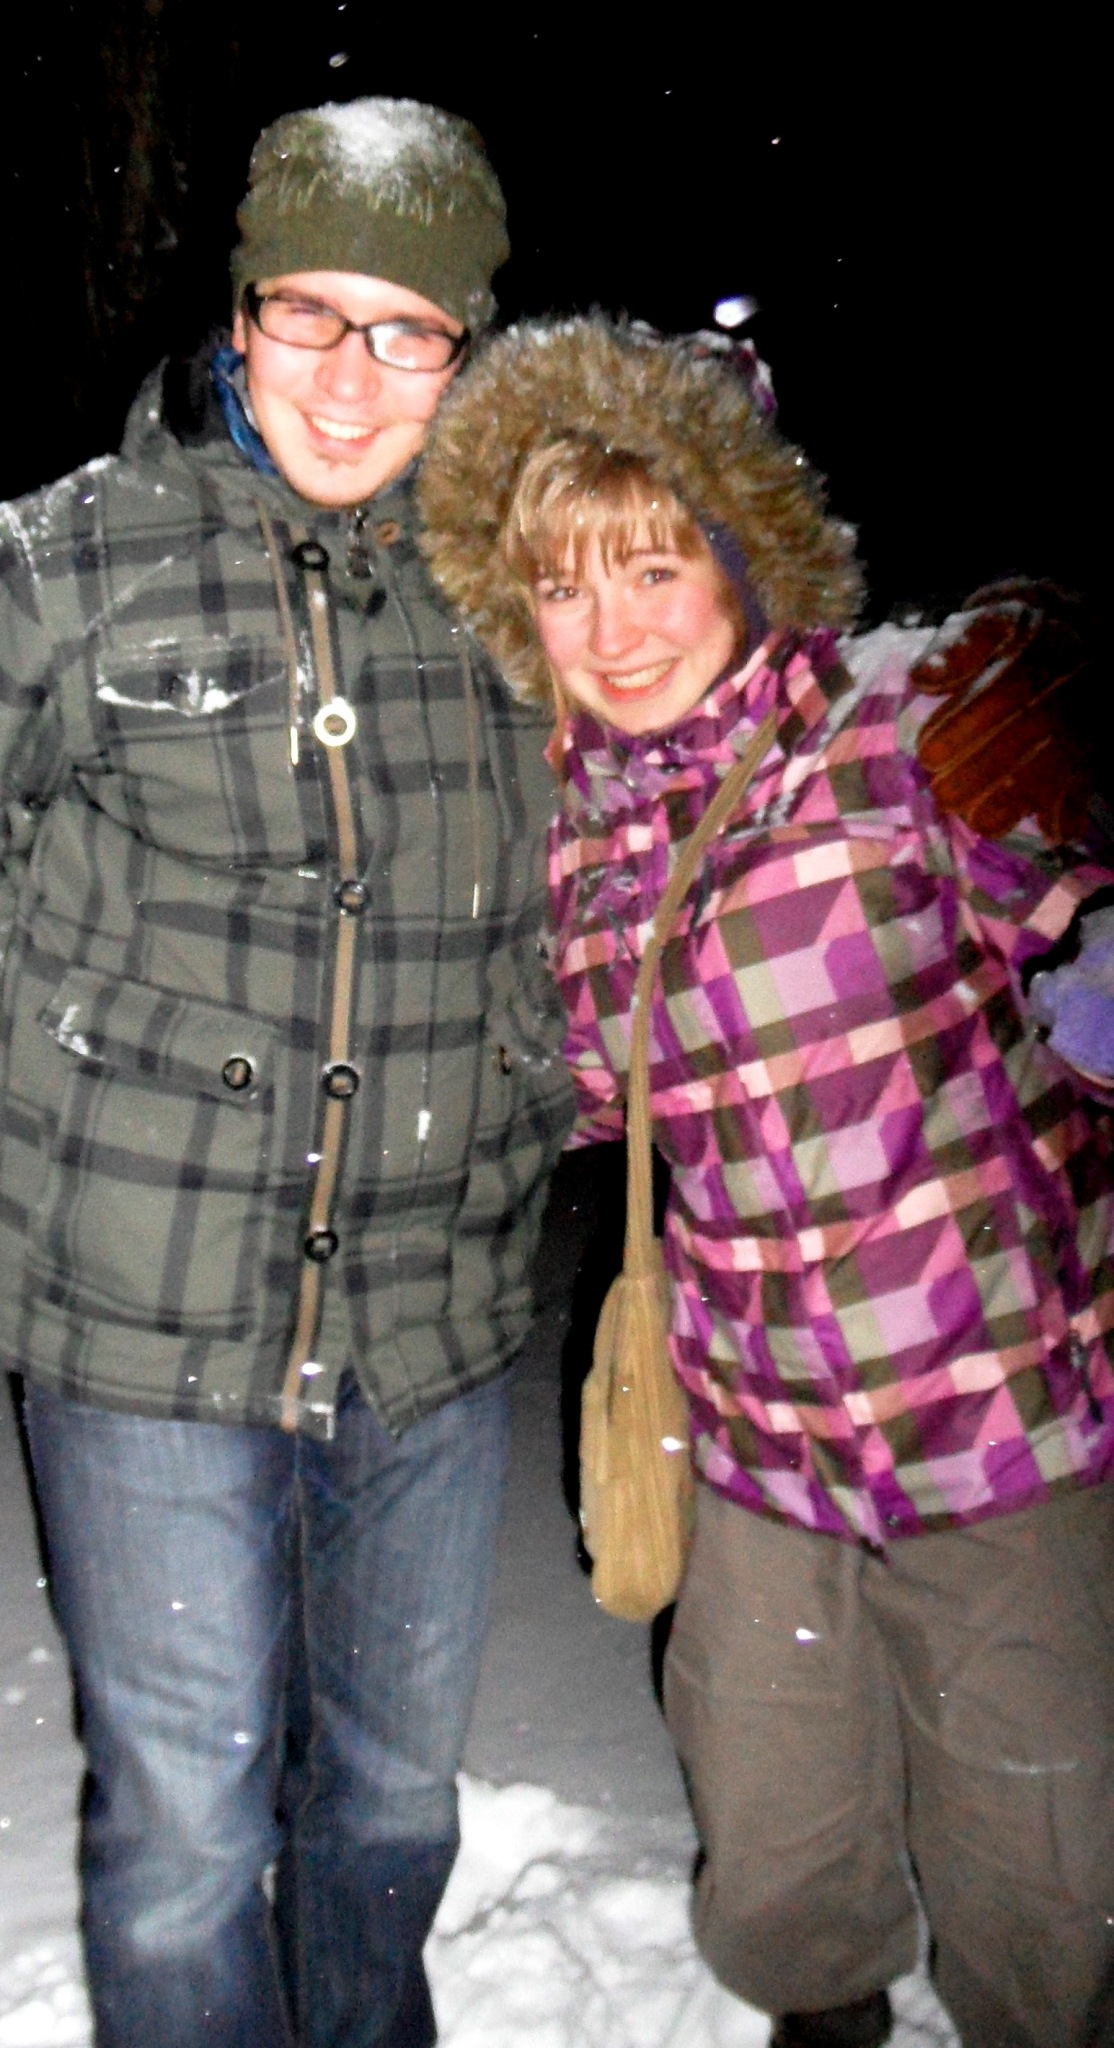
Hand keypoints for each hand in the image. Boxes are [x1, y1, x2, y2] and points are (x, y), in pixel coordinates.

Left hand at [910, 579, 1095, 842]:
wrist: (1073, 629)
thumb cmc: (1010, 632)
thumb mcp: (982, 622)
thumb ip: (954, 647)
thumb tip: (925, 677)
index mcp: (1045, 642)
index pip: (1011, 686)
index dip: (968, 723)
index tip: (928, 754)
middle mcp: (1077, 677)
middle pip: (1038, 727)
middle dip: (986, 768)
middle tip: (944, 794)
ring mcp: (1094, 713)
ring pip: (1064, 758)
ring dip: (1019, 796)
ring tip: (976, 818)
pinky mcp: (1099, 744)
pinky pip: (1091, 778)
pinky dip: (1073, 809)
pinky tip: (1051, 830)